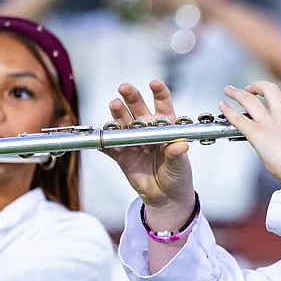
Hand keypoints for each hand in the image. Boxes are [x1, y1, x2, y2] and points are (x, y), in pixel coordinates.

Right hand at [102, 80, 195, 227]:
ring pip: (122, 122)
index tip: (154, 83)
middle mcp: (147, 129)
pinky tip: (100, 136)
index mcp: (165, 127)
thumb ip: (177, 155)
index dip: (159, 93)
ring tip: (115, 105)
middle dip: (131, 96)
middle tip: (124, 88)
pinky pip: (110, 146)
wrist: (166, 197)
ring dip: (117, 113)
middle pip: (137, 108)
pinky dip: (104, 141)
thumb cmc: (177, 175)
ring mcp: (132, 140)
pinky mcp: (121, 155)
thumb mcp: (180, 165)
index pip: (163, 105)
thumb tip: (181, 146)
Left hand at [218, 81, 280, 180]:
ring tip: (229, 90)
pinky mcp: (256, 133)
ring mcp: (268, 122)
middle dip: (258, 85)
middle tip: (250, 89)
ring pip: (250, 99)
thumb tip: (278, 150)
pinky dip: (228, 111)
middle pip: (270, 88)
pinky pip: (238, 118)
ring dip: (238, 92)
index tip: (278, 96)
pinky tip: (222, 106)